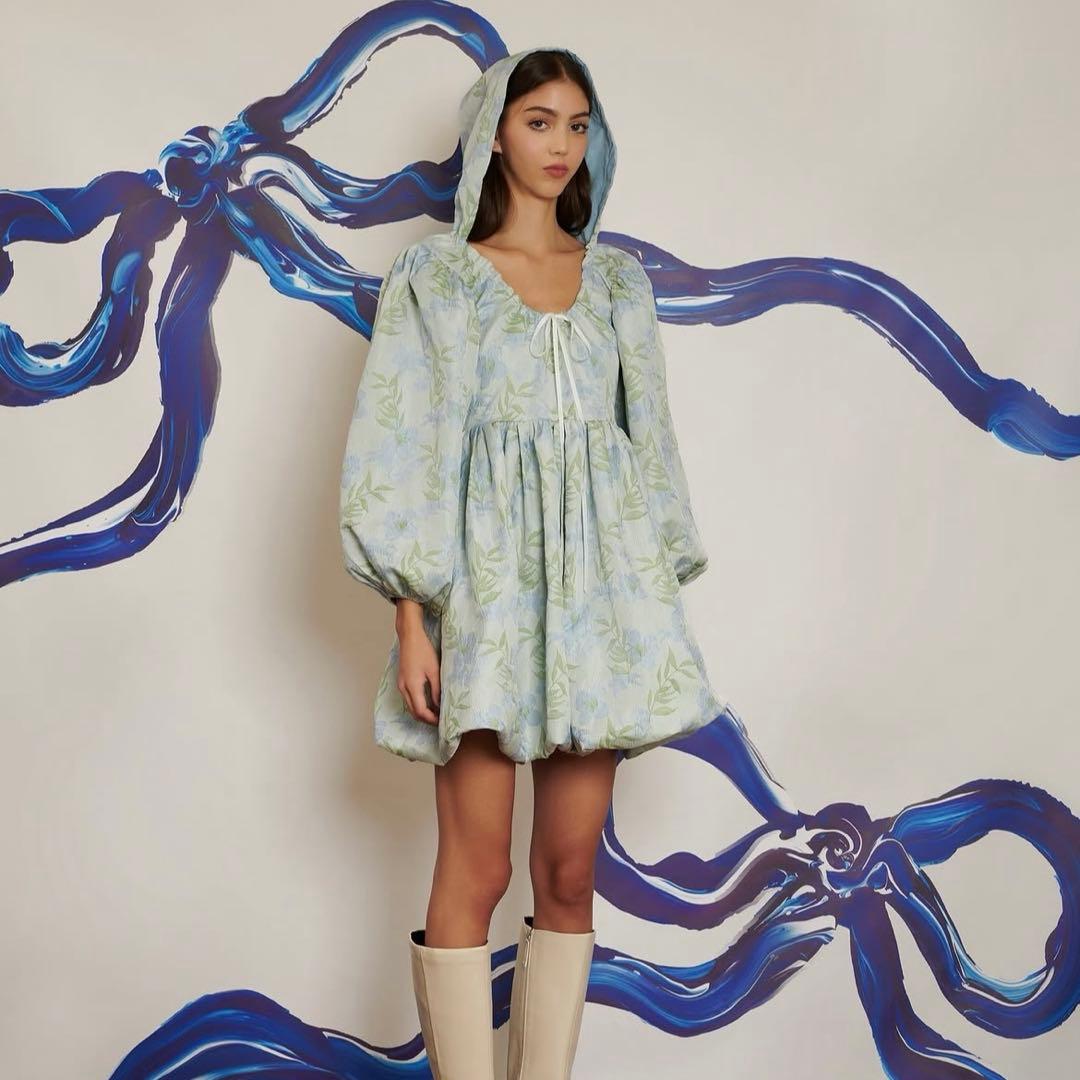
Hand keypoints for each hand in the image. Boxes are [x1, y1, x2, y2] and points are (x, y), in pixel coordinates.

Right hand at [395, 598, 440, 724]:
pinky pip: (409, 699)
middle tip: (440, 720)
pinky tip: (429, 702)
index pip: (421, 711)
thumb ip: (436, 690)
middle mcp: (404, 688)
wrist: (409, 637)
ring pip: (411, 706)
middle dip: (426, 719)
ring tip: (437, 713)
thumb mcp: (434, 671)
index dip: (431, 719)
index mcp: (412, 686)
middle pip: (414, 712)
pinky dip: (418, 704)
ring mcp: (401, 685)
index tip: (442, 721)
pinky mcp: (402, 681)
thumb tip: (440, 705)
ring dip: (422, 712)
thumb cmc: (423, 651)